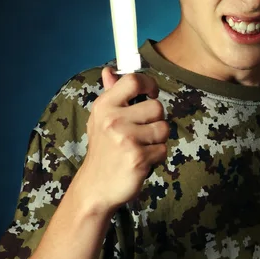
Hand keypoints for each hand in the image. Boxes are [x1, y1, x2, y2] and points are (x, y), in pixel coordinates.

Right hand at [69, 67, 169, 215]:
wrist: (96, 187)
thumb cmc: (103, 150)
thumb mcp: (100, 119)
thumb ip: (110, 94)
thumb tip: (109, 71)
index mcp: (104, 106)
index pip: (133, 80)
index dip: (149, 84)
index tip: (151, 94)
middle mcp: (113, 120)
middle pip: (157, 107)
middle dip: (155, 121)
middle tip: (141, 133)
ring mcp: (125, 139)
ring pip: (164, 129)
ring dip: (158, 140)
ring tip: (141, 147)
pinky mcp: (138, 158)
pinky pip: (163, 150)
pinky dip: (157, 157)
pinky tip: (141, 161)